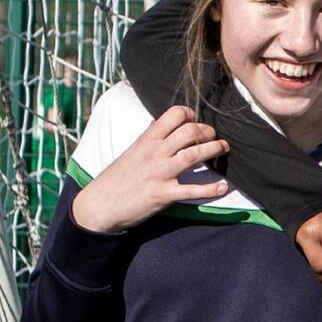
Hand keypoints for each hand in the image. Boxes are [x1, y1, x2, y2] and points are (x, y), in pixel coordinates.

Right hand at [71, 105, 229, 233]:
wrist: (98, 206)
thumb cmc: (116, 178)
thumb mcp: (131, 151)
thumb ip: (150, 138)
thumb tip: (165, 123)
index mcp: (147, 140)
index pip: (174, 115)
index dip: (190, 114)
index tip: (196, 120)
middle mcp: (155, 153)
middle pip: (190, 131)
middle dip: (208, 131)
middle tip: (213, 136)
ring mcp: (160, 173)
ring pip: (195, 154)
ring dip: (215, 149)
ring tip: (224, 148)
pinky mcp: (164, 194)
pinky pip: (193, 190)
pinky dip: (212, 189)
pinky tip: (224, 187)